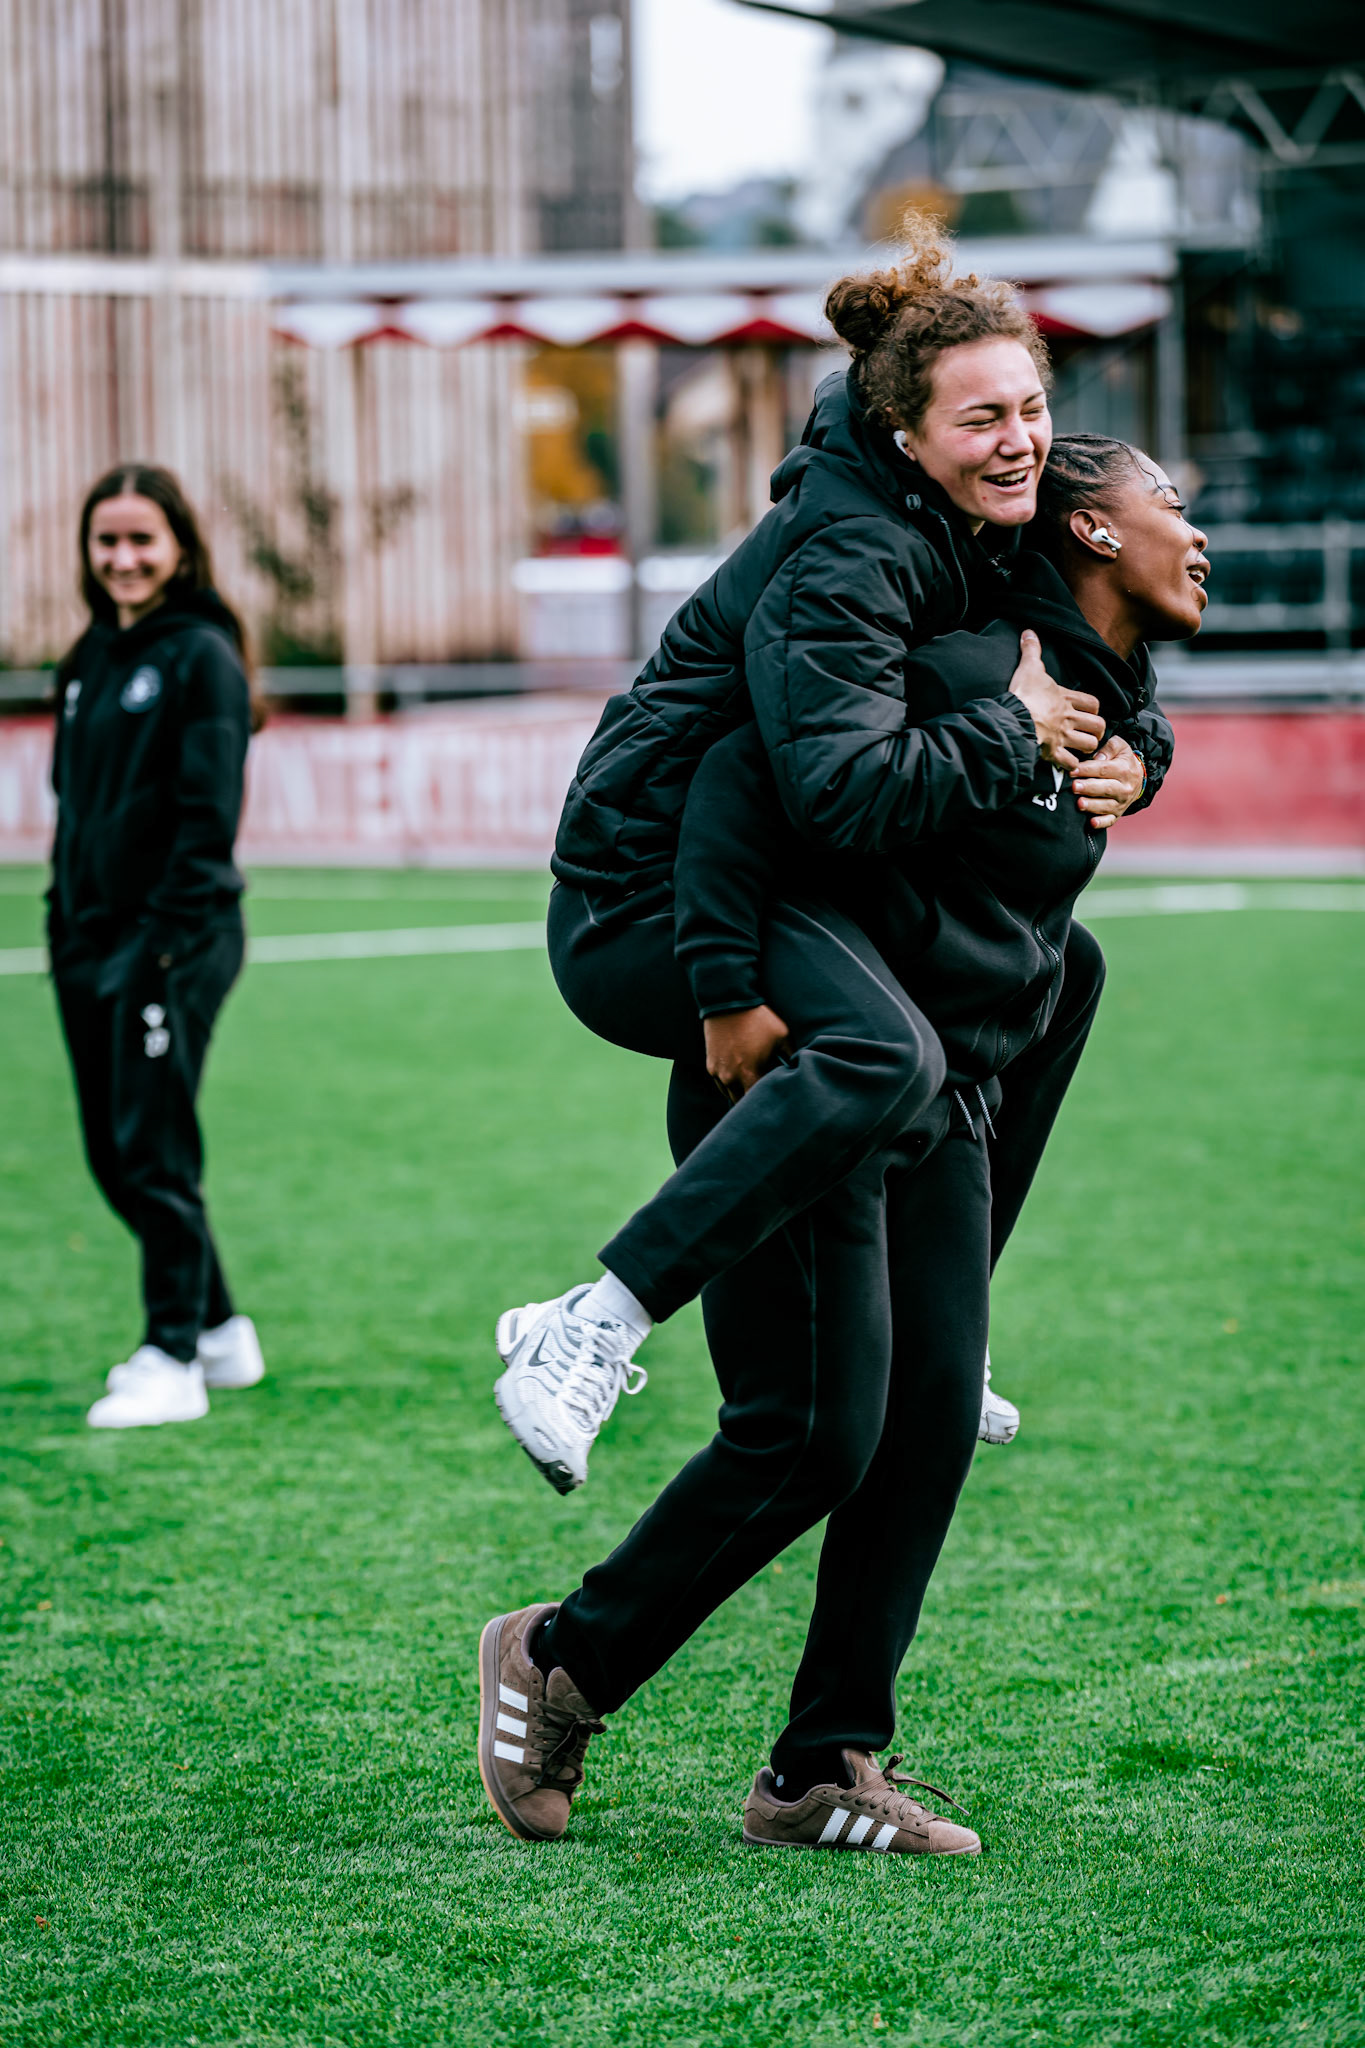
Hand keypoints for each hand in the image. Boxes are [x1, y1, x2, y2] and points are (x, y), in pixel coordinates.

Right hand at [704, 1004, 791, 1103]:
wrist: (728, 1002)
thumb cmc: (758, 1019)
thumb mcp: (782, 1036)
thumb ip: (792, 1056)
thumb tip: (799, 1069)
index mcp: (749, 1074)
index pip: (758, 1102)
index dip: (768, 1101)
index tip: (776, 1099)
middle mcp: (731, 1078)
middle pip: (743, 1103)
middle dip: (754, 1100)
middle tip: (766, 1094)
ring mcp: (718, 1073)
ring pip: (730, 1095)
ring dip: (741, 1093)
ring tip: (752, 1085)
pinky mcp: (710, 1066)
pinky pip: (721, 1084)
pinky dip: (730, 1084)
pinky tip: (740, 1076)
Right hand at [1008, 630, 1104, 769]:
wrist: (1015, 717)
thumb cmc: (1024, 693)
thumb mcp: (1029, 667)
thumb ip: (1031, 650)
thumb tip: (1028, 631)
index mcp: (1067, 699)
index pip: (1093, 704)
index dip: (1094, 709)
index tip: (1087, 711)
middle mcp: (1070, 719)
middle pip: (1098, 726)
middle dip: (1096, 730)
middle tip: (1088, 732)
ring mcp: (1064, 737)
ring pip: (1089, 745)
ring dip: (1086, 747)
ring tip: (1079, 747)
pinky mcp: (1054, 753)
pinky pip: (1070, 763)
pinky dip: (1070, 765)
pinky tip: (1066, 763)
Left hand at [1071, 734, 1145, 829]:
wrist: (1137, 778)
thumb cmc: (1123, 760)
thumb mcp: (1120, 747)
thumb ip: (1109, 747)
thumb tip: (1098, 756)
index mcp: (1124, 770)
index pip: (1104, 770)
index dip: (1088, 770)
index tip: (1073, 770)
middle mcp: (1124, 788)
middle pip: (1106, 788)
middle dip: (1089, 788)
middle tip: (1074, 786)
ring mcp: (1121, 803)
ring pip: (1106, 806)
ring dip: (1092, 806)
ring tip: (1079, 803)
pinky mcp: (1117, 814)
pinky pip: (1110, 820)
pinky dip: (1101, 823)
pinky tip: (1091, 823)